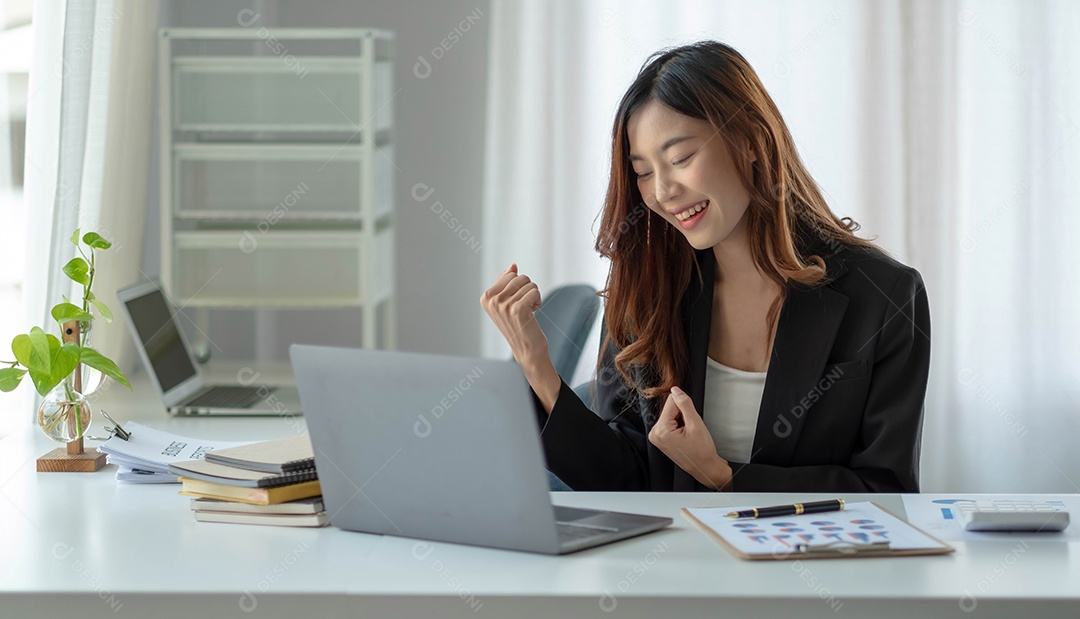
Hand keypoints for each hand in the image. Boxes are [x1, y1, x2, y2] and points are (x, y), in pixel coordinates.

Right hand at [480, 264, 559, 411]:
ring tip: (527, 312)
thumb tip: (512, 266)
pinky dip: (538, 301)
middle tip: (524, 308)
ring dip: (533, 297)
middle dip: (527, 290)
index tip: (515, 303)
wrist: (527, 350)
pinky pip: (534, 292)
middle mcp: (492, 301)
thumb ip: (507, 283)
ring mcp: (503, 306)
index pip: (510, 274)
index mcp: (486, 297)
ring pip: (529, 284)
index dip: (519, 287)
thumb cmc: (519, 325)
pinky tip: (532, 314)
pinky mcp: (517, 310)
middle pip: (520, 277)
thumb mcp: (508, 302)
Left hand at [648, 386, 732, 489]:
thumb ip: (685, 404)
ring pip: (671, 415)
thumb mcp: (695, 424)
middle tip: (691, 429)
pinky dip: (680, 426)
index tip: (691, 420)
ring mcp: (657, 437)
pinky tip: (686, 436)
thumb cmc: (702, 451)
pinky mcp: (662, 439)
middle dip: (683, 415)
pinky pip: (671, 423)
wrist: (705, 468)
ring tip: (689, 434)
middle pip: (670, 409)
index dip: (685, 407)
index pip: (671, 402)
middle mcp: (655, 433)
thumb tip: (676, 390)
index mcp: (660, 430)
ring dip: (682, 420)